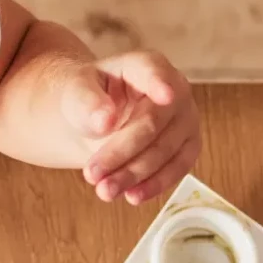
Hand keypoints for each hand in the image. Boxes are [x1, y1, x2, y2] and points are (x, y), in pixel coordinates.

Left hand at [61, 51, 200, 205]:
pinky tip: (132, 196)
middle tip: (91, 174)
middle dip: (122, 151)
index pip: (152, 71)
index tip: (164, 95)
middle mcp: (174, 89)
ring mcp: (185, 118)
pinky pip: (178, 168)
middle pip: (153, 123)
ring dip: (134, 174)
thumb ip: (85, 102)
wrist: (96, 117)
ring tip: (104, 191)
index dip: (159, 83)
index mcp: (145, 66)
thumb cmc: (88, 98)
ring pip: (166, 151)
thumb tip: (104, 121)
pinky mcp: (188, 146)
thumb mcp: (75, 92)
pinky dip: (155, 184)